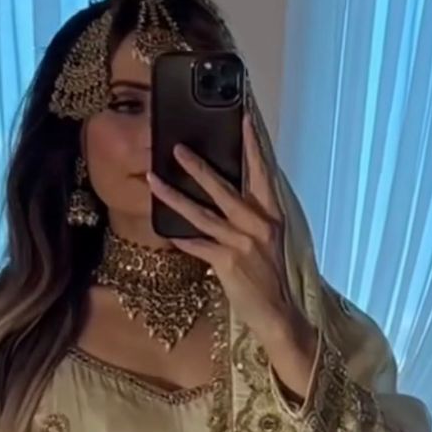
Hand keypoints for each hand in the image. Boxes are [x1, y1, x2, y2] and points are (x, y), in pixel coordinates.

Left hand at [147, 116, 316, 394]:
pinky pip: (198, 245)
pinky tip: (168, 234)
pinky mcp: (227, 262)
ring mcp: (242, 243)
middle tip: (176, 147)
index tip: (243, 117)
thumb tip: (228, 198)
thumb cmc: (272, 279)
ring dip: (174, 197)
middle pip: (224, 188)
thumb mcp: (269, 243)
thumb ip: (252, 220)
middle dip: (198, 167)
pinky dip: (183, 240)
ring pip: (201, 214)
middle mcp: (258, 225)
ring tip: (153, 180)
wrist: (279, 315)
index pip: (262, 172)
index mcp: (272, 216)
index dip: (252, 145)